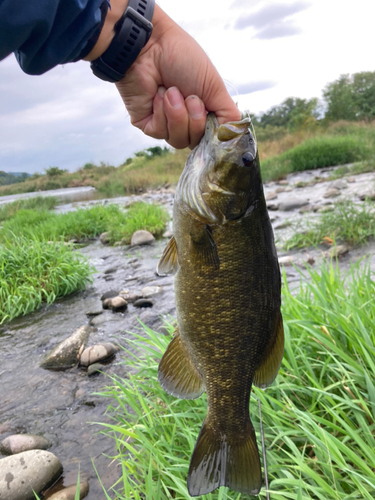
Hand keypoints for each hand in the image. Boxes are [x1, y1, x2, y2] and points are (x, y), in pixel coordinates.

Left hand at [115, 5, 240, 148]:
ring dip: (177, 114)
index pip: (212, 139)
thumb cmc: (183, 59)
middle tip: (190, 97)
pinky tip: (158, 94)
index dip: (212, 132)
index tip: (209, 112)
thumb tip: (232, 139)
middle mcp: (185, 121)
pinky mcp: (147, 124)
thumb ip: (228, 117)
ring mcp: (165, 124)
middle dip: (195, 119)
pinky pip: (160, 132)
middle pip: (196, 142)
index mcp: (203, 113)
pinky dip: (162, 112)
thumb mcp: (216, 87)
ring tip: (171, 91)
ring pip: (178, 141)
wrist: (151, 46)